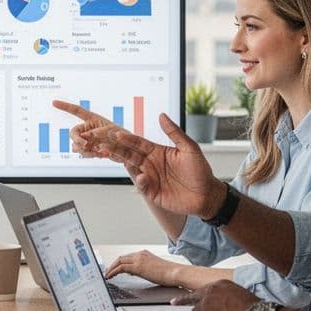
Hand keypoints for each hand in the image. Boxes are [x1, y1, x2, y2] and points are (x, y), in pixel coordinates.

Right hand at [52, 100, 142, 177]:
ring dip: (88, 151)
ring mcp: (89, 140)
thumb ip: (96, 133)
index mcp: (93, 119)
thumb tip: (84, 138)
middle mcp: (88, 129)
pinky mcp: (91, 150)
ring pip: (77, 147)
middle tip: (85, 145)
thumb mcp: (111, 132)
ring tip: (102, 152)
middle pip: (73, 133)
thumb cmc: (124, 137)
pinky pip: (84, 153)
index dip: (65, 106)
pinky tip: (102, 155)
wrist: (130, 151)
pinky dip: (92, 155)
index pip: (76, 111)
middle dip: (78, 140)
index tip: (54, 102)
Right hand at [77, 112, 222, 217]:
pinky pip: (141, 185)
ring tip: (111, 155)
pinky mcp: (152, 192)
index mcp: (158, 152)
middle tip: (103, 143)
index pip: (138, 143)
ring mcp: (151, 178)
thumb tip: (162, 115)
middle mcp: (151, 164)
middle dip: (116, 148)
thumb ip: (174, 132)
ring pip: (131, 168)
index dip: (127, 139)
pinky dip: (139, 181)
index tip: (116, 134)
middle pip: (130, 154)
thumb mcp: (190, 148)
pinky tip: (141, 176)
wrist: (207, 195)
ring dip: (121, 162)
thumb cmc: (201, 171)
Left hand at [104, 250, 180, 286]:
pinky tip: (110, 277)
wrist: (175, 273)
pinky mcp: (138, 266)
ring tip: (106, 275)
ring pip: (119, 261)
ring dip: (111, 268)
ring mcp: (138, 259)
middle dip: (112, 265)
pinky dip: (113, 271)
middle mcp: (140, 254)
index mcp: (144, 254)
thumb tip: (134, 272)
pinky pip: (121, 268)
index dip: (118, 263)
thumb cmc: (168, 274)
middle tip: (107, 272)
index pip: (127, 257)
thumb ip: (142, 269)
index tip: (113, 268)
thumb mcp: (153, 269)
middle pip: (121, 258)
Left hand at [188, 280, 259, 310]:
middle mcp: (209, 293)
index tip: (175, 302)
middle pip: (196, 306)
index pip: (197, 292)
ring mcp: (205, 306)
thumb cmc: (254, 310)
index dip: (185, 299)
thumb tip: (216, 306)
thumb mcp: (237, 294)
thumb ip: (222, 297)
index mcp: (218, 285)